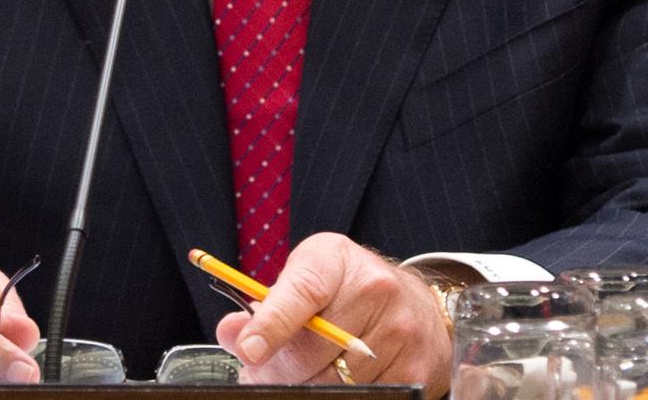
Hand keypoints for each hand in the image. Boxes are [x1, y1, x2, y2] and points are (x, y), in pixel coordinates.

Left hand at [217, 234, 450, 395]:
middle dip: (275, 375)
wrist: (416, 305)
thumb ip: (265, 306)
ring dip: (302, 391)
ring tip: (299, 379)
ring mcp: (400, 333)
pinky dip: (336, 397)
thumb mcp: (306, 278)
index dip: (272, 323)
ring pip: (330, 386)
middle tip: (264, 375)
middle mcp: (377, 290)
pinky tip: (333, 384)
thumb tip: (231, 333)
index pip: (303, 291)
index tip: (250, 351)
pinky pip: (359, 399)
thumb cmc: (348, 291)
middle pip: (307, 355)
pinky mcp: (413, 371)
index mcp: (338, 262)